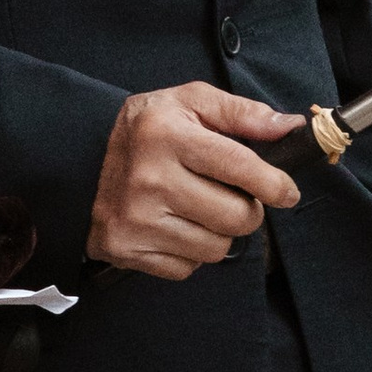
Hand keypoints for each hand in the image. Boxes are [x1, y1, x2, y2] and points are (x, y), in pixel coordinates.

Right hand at [87, 84, 304, 278]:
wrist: (80, 160)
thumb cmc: (148, 130)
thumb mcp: (190, 103)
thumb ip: (242, 114)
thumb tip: (290, 128)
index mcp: (166, 135)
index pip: (240, 167)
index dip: (274, 184)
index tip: (286, 192)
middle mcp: (149, 179)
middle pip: (236, 217)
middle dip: (248, 210)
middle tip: (234, 197)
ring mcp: (135, 219)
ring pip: (216, 248)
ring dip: (219, 233)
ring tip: (198, 208)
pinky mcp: (126, 248)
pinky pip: (187, 268)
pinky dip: (190, 252)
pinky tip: (173, 226)